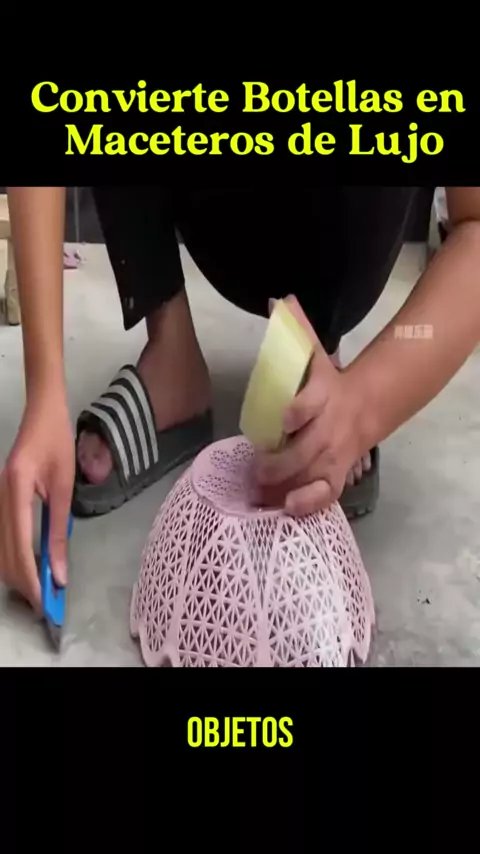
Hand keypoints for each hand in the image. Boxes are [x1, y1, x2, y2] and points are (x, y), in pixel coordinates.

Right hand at [0, 393, 74, 610]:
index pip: (19, 544)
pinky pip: (3, 536)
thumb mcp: (64, 485)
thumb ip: (59, 528)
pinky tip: (31, 566)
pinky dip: (15, 556)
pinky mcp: (0, 500)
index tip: (44, 601)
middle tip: (45, 604)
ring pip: (0, 548)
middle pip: (4, 552)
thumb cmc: (57, 442)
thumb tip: (58, 570)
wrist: (42, 412)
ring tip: (40, 589)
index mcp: (15, 489)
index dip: (30, 576)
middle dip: (22, 581)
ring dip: (17, 572)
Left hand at [255, 295, 366, 515]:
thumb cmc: (328, 382)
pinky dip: (309, 504)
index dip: (297, 412)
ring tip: (260, 496)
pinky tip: (288, 510)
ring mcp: (333, 455)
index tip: (282, 419)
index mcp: (321, 397)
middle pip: (305, 449)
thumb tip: (277, 300)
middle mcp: (327, 429)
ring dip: (285, 487)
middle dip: (279, 462)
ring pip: (311, 475)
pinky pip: (325, 494)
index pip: (308, 404)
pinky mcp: (336, 475)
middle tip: (255, 468)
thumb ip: (296, 331)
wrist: (365, 407)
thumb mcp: (314, 355)